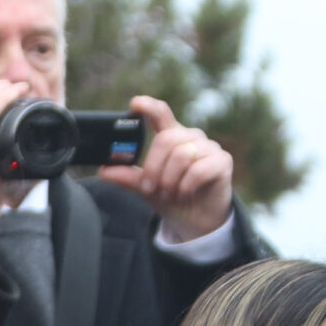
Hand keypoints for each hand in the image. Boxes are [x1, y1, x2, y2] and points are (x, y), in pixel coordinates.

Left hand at [101, 96, 235, 244]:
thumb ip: (128, 177)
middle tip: (149, 188)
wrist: (196, 220)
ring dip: (169, 180)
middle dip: (153, 167)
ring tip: (170, 194)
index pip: (161, 114)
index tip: (135, 104)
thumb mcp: (147, 188)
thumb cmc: (173, 198)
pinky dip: (185, 186)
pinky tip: (185, 194)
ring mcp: (208, 147)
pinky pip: (198, 169)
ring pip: (181, 155)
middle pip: (166, 139)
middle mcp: (191, 137)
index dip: (149, 107)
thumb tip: (103, 171)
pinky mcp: (222, 161)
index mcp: (171, 138)